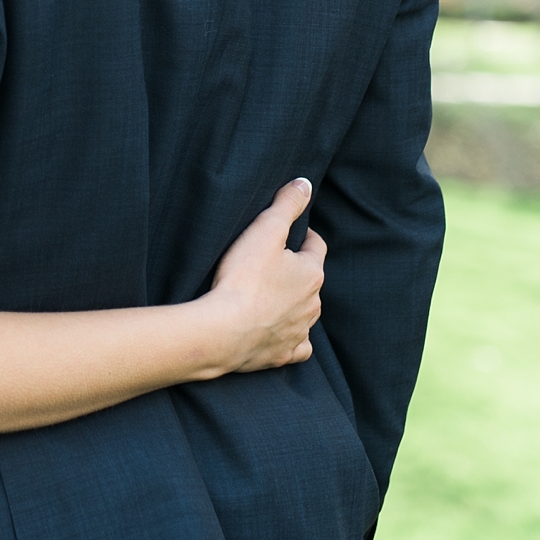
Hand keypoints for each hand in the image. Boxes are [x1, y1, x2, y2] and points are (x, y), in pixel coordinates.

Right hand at [186, 178, 325, 375]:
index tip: (289, 231)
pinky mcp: (283, 355)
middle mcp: (313, 304)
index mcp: (311, 273)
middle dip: (296, 270)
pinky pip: (297, 345)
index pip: (316, 246)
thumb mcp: (264, 230)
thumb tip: (305, 184)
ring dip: (293, 303)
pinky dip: (290, 337)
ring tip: (270, 295)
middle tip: (272, 262)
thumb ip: (286, 204)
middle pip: (310, 280)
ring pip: (305, 313)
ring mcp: (299, 332)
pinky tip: (278, 331)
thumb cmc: (243, 279)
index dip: (304, 235)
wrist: (223, 332)